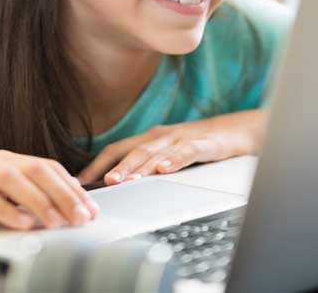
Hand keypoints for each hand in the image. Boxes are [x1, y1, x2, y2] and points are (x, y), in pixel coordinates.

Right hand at [0, 150, 100, 242]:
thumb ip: (26, 196)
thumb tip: (65, 205)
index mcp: (8, 161)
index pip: (48, 167)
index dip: (73, 186)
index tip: (91, 208)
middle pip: (37, 170)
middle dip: (64, 194)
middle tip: (83, 217)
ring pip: (15, 180)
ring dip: (40, 201)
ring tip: (57, 222)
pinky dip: (8, 211)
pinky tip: (24, 224)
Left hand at [75, 110, 264, 185]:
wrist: (238, 131)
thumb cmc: (198, 145)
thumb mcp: (167, 154)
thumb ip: (144, 166)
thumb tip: (115, 186)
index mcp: (149, 139)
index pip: (116, 149)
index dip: (97, 164)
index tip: (79, 181)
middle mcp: (162, 136)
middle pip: (133, 151)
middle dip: (115, 168)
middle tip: (100, 184)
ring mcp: (182, 138)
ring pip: (156, 151)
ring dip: (138, 166)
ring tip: (125, 180)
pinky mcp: (205, 144)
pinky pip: (188, 151)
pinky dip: (174, 159)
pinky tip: (165, 169)